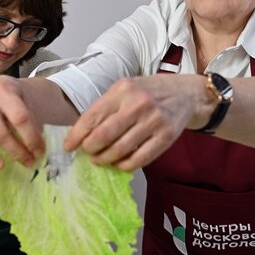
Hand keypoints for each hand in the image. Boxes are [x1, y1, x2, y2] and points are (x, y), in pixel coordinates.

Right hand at [0, 76, 44, 169]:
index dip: (31, 137)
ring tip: (1, 166)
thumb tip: (44, 151)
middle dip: (16, 150)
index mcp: (4, 90)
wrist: (5, 87)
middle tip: (29, 162)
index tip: (40, 151)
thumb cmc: (21, 98)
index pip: (19, 118)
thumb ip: (36, 121)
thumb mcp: (31, 102)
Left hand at [64, 75, 209, 169]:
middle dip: (90, 148)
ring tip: (99, 159)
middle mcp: (138, 104)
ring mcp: (153, 121)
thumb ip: (106, 107)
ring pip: (120, 149)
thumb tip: (81, 133)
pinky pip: (139, 159)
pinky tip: (118, 163)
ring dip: (105, 159)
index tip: (68, 146)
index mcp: (123, 90)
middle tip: (87, 153)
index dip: (77, 135)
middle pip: (104, 135)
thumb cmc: (149, 92)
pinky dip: (124, 165)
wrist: (186, 94)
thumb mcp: (125, 89)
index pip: (92, 117)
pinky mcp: (165, 138)